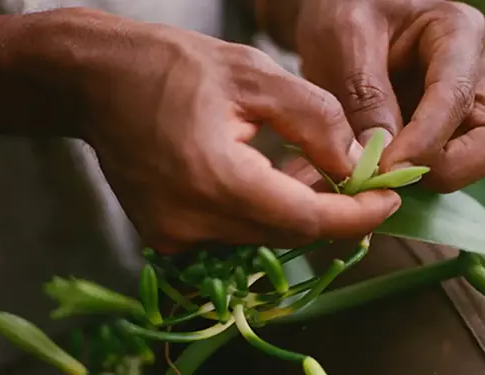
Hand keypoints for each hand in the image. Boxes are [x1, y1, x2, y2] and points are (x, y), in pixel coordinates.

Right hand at [40, 8, 400, 253]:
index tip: (388, 201)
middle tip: (359, 184)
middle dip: (331, 214)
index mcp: (216, 179)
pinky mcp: (165, 237)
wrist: (96, 81)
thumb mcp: (255, 75)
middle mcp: (192, 222)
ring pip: (262, 238)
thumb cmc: (171, 66)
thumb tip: (353, 164)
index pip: (306, 221)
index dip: (355, 216)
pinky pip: (232, 236)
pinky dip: (260, 215)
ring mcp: (173, 237)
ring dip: (295, 214)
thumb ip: (315, 120)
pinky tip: (266, 182)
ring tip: (312, 176)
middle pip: (287, 235)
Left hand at [295, 0, 484, 191]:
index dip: (425, 141)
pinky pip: (447, 164)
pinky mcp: (448, 128)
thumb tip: (384, 160)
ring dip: (429, 176)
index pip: (457, 98)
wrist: (341, 15)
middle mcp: (476, 72)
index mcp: (458, 34)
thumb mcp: (345, 39)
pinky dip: (415, 176)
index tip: (385, 169)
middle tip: (389, 177)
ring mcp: (467, 104)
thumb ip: (366, 95)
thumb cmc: (346, 12)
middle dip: (444, 168)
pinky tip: (378, 172)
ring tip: (377, 173)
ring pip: (476, 160)